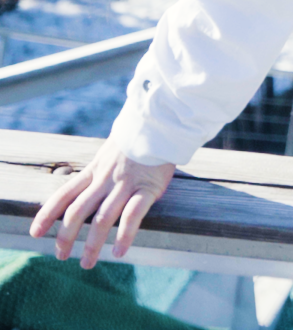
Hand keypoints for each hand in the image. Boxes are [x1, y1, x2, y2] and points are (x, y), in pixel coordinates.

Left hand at [30, 143, 174, 267]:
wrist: (162, 124)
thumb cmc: (137, 140)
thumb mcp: (109, 153)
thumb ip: (98, 172)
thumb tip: (85, 188)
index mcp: (93, 171)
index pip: (63, 195)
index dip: (46, 215)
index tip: (35, 233)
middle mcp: (105, 179)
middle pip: (77, 212)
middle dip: (65, 237)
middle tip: (61, 256)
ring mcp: (126, 184)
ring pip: (102, 219)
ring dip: (93, 244)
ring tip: (87, 263)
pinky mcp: (148, 188)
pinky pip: (133, 215)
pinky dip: (124, 235)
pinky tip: (119, 252)